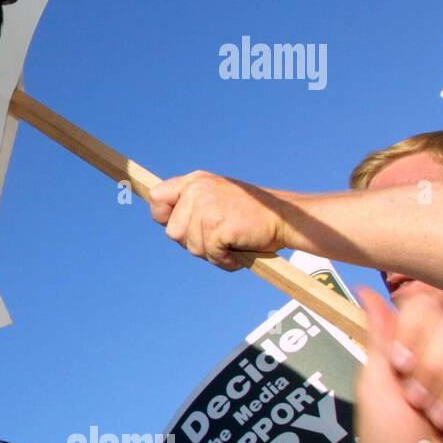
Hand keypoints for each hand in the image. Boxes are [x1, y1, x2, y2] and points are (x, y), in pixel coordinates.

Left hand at [148, 171, 289, 269]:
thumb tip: (167, 225)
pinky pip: (211, 253)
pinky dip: (225, 261)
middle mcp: (197, 190)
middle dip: (193, 243)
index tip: (181, 226)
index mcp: (194, 181)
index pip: (157, 196)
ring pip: (191, 246)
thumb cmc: (250, 215)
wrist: (285, 218)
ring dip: (211, 253)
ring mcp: (207, 206)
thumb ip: (191, 206)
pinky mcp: (218, 225)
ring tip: (231, 243)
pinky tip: (238, 253)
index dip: (163, 217)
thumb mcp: (216, 198)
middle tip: (218, 239)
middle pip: (173, 232)